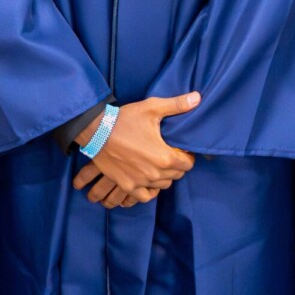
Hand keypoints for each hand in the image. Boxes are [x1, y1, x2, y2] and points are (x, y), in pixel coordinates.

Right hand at [69, 92, 199, 206]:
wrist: (96, 131)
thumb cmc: (125, 119)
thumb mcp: (152, 108)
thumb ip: (177, 105)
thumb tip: (198, 98)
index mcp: (164, 157)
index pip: (187, 164)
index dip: (187, 156)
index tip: (181, 149)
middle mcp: (154, 173)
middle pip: (176, 176)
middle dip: (177, 165)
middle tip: (170, 154)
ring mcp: (140, 182)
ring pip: (162, 186)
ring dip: (164, 177)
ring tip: (159, 165)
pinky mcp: (127, 185)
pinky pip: (145, 197)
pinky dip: (149, 190)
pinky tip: (149, 180)